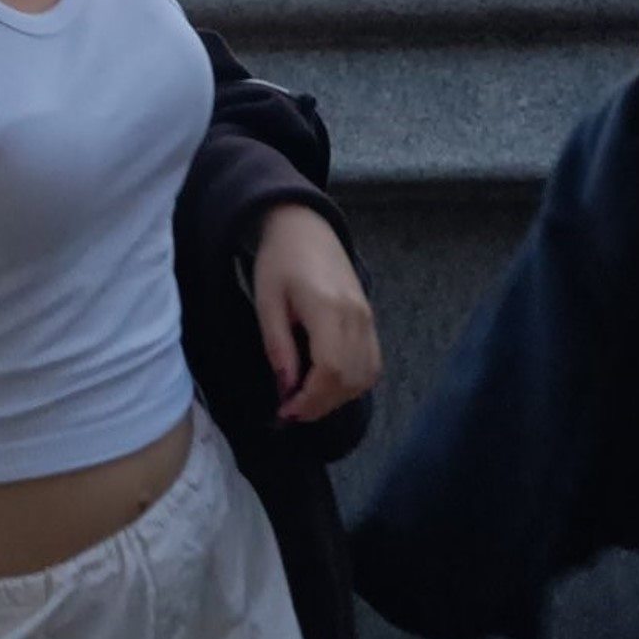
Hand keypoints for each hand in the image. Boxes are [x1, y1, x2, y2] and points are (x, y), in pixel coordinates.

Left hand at [253, 204, 382, 425]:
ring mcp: (368, 317)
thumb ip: (278, 346)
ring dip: (338, 397)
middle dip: (322, 404)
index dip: (311, 398)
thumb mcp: (267, 301)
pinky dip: (352, 383)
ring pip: (365, 376)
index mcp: (328, 307)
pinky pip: (371, 363)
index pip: (331, 368)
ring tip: (308, 399)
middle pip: (350, 378)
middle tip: (292, 411)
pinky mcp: (371, 319)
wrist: (305, 227)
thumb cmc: (279, 260)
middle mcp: (356, 316)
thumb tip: (286, 388)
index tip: (286, 411)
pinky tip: (327, 383)